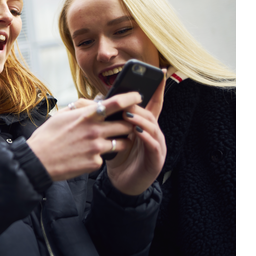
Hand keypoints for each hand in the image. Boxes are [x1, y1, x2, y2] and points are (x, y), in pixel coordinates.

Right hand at [26, 92, 141, 181]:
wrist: (37, 161)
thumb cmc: (46, 137)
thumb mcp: (61, 116)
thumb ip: (79, 108)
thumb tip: (91, 103)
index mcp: (86, 116)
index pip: (115, 103)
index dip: (130, 98)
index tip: (138, 96)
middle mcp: (94, 130)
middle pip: (125, 124)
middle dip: (129, 124)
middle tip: (127, 124)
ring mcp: (96, 148)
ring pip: (122, 143)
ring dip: (121, 141)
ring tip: (112, 141)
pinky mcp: (95, 163)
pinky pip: (105, 158)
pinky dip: (100, 156)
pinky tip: (88, 156)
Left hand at [106, 72, 167, 195]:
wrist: (120, 183)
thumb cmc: (117, 157)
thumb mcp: (112, 134)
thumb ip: (109, 119)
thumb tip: (94, 101)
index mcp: (144, 126)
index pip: (153, 104)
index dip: (158, 88)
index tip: (161, 72)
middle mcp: (154, 134)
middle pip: (152, 114)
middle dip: (141, 105)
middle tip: (129, 98)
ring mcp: (157, 147)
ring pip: (153, 128)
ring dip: (141, 120)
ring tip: (128, 114)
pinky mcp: (156, 160)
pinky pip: (153, 146)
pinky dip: (146, 138)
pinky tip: (137, 132)